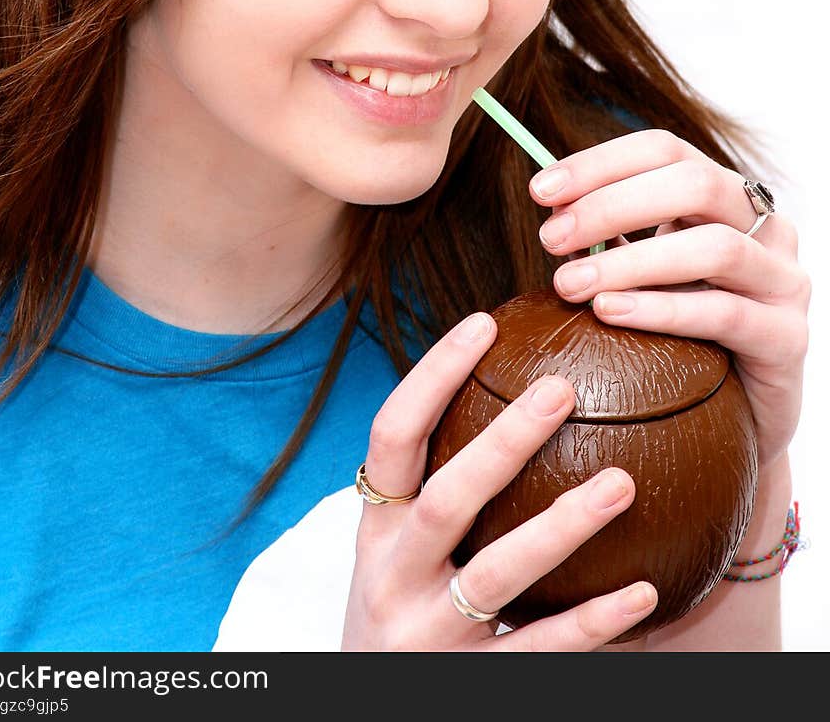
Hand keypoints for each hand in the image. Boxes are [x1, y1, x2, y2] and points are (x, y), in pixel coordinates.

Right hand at [341, 312, 657, 651]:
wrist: (362, 710)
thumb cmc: (401, 608)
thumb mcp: (397, 550)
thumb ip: (439, 488)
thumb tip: (527, 394)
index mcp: (375, 528)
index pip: (392, 436)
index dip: (432, 376)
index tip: (483, 322)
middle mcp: (391, 576)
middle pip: (447, 499)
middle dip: (503, 442)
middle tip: (562, 388)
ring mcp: (428, 633)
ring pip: (497, 573)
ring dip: (562, 526)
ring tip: (624, 483)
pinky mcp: (469, 683)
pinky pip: (536, 650)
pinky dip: (591, 623)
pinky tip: (643, 592)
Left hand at [531, 128, 809, 468]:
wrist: (741, 420)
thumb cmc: (682, 334)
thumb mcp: (644, 272)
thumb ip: (610, 238)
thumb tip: (551, 210)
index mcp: (726, 197)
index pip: (665, 150)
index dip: (600, 163)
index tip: (541, 191)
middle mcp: (765, 227)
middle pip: (694, 183)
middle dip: (612, 205)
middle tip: (551, 239)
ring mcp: (783, 280)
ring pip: (714, 247)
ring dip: (631, 261)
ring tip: (570, 283)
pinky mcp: (788, 338)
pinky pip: (724, 313)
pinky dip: (661, 309)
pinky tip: (610, 311)